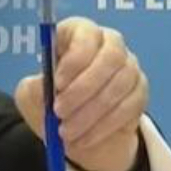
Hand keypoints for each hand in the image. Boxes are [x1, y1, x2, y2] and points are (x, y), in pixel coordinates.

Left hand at [14, 16, 146, 170]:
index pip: (85, 32)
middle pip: (110, 56)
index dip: (74, 57)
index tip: (57, 83)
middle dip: (83, 88)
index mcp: (78, 33)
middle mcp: (109, 44)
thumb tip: (44, 87)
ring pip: (119, 85)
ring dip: (90, 112)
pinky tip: (83, 138)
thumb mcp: (30, 94)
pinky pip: (129, 107)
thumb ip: (35, 87)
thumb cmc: (48, 101)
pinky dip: (104, 126)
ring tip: (66, 132)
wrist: (73, 130)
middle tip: (59, 111)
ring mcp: (129, 67)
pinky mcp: (140, 91)